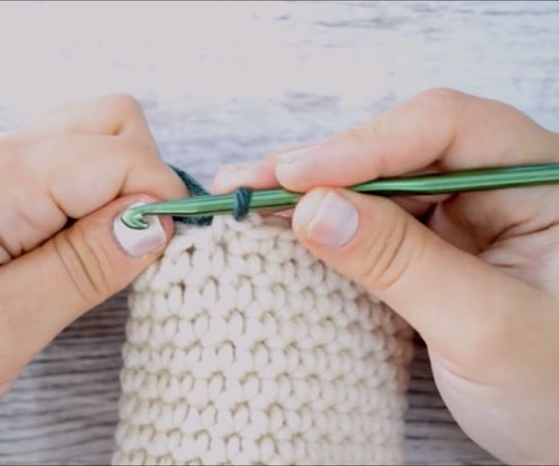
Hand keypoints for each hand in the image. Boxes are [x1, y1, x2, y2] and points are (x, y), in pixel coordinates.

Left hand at [0, 94, 186, 448]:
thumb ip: (82, 268)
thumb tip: (156, 226)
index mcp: (1, 182)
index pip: (123, 155)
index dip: (160, 203)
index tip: (162, 258)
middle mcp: (1, 160)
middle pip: (115, 125)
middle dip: (148, 181)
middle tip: (137, 252)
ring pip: (97, 142)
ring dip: (124, 190)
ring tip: (109, 255)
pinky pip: (72, 172)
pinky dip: (98, 202)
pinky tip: (81, 249)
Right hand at [213, 88, 558, 463]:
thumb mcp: (484, 327)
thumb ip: (402, 263)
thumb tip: (314, 211)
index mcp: (543, 181)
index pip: (446, 129)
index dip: (363, 146)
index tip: (296, 176)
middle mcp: (500, 184)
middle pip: (400, 150)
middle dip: (322, 167)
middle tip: (250, 183)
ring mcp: (466, 215)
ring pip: (378, 183)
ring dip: (312, 192)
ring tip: (250, 198)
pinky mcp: (436, 247)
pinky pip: (374, 222)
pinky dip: (326, 224)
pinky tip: (284, 224)